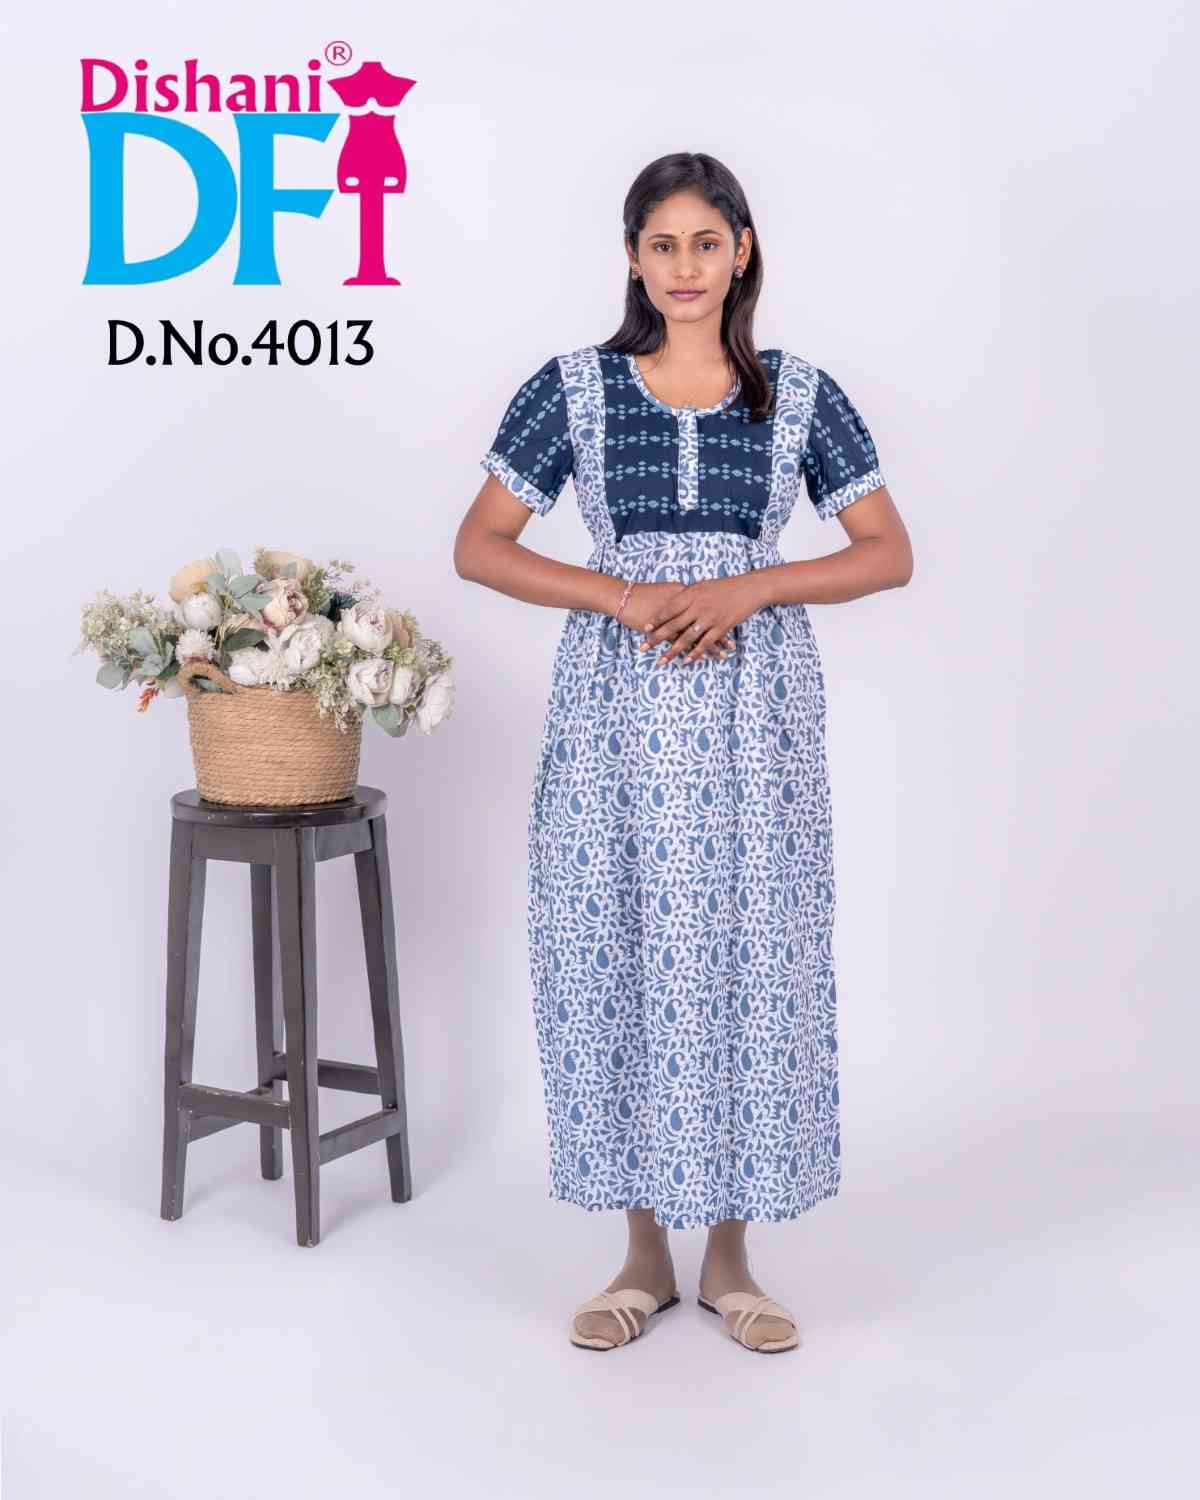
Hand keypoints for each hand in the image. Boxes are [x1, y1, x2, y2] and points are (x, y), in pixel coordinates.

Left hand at [636, 573, 765, 663]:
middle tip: (644, 648)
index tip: (645, 628)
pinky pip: (705, 643)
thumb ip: (688, 594)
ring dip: (673, 651)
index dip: (657, 619)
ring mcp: (709, 618)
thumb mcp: (703, 585)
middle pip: (674, 625)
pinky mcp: (721, 627)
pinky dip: (696, 653)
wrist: (749, 588)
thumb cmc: (725, 586)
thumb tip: (672, 599)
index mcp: (692, 594)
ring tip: (661, 661)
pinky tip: (686, 661)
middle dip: (657, 638)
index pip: (670, 608)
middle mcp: (698, 606)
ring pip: (687, 638)